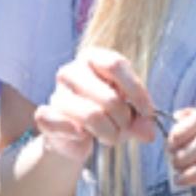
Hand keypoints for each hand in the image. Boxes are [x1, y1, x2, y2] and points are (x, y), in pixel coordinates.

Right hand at [33, 47, 157, 158]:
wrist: (76, 137)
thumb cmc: (107, 114)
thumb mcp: (130, 112)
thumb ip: (141, 119)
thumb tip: (149, 132)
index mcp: (93, 58)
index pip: (115, 65)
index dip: (136, 91)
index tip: (147, 112)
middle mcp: (71, 71)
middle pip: (109, 97)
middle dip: (124, 120)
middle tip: (124, 128)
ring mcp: (57, 93)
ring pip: (92, 116)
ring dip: (109, 133)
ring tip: (110, 136)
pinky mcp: (46, 116)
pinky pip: (64, 126)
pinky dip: (80, 136)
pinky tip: (84, 136)